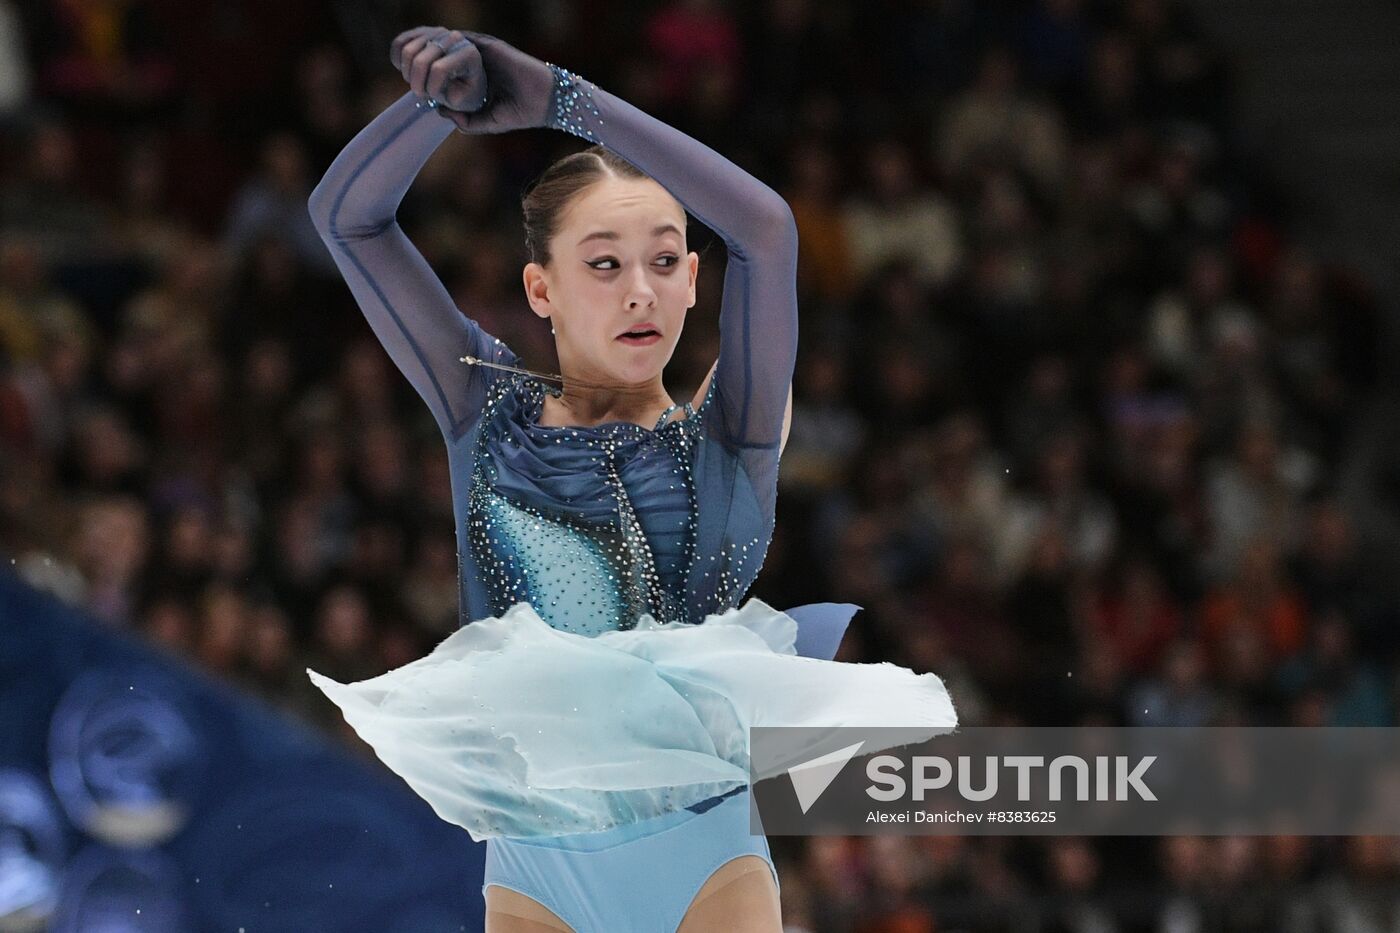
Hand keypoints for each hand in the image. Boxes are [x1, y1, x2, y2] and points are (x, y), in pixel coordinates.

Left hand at [390, 27, 556, 134]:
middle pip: (442, 52)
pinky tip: (431, 54)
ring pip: (448, 42)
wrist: (547, 101)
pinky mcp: (489, 46)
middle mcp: (478, 62)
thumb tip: (439, 111)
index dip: (427, 72)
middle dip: (423, 59)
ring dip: (431, 50)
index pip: (445, 69)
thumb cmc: (522, 113)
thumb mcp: (487, 121)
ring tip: (414, 63)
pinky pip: (462, 39)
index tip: (411, 82)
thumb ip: (465, 121)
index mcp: (476, 77)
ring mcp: (483, 52)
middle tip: (406, 72)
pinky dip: (446, 43)